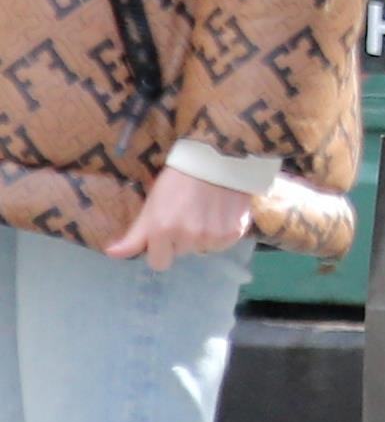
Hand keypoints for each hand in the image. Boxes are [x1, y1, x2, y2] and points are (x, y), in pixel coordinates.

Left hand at [106, 168, 253, 271]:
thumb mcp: (151, 206)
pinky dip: (222, 231)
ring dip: (203, 236)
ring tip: (205, 211)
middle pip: (183, 253)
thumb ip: (134, 236)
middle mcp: (188, 238)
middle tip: (188, 214)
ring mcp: (213, 237)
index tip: (167, 229)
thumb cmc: (177, 180)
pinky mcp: (235, 232)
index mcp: (162, 232)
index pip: (159, 263)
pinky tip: (221, 212)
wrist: (215, 158)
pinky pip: (224, 243)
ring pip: (204, 249)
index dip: (161, 248)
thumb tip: (111, 254)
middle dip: (183, 239)